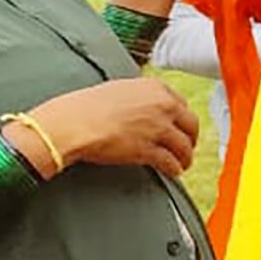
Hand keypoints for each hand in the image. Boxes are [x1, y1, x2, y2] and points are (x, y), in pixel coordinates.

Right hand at [21, 79, 199, 180]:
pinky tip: (174, 172)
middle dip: (190, 138)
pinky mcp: (149, 150)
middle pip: (190, 124)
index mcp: (154, 88)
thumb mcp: (117, 89)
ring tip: (183, 164)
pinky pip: (170, 162)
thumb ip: (136, 96)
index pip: (181, 104)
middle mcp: (162, 106)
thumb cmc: (83, 107)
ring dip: (185, 157)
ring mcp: (158, 128)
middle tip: (187, 146)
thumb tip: (142, 105)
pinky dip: (174, 169)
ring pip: (184, 146)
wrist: (70, 124)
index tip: (181, 126)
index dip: (181, 118)